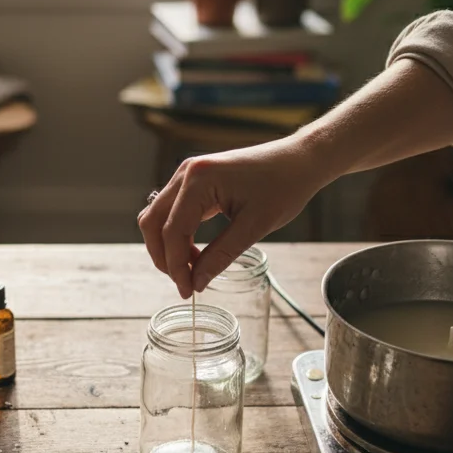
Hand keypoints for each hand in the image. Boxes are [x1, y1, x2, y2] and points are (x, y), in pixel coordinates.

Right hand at [137, 134, 327, 298]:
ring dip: (168, 246)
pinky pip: (173, 210)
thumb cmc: (283, 187)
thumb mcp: (254, 227)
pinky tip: (196, 252)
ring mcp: (188, 174)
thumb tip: (196, 283)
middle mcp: (186, 173)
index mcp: (199, 180)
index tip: (187, 291)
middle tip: (184, 283)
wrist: (299, 161)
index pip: (172, 231)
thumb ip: (220, 255)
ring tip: (192, 269)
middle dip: (164, 257)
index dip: (176, 266)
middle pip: (153, 222)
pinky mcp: (194, 180)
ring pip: (158, 216)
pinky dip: (177, 234)